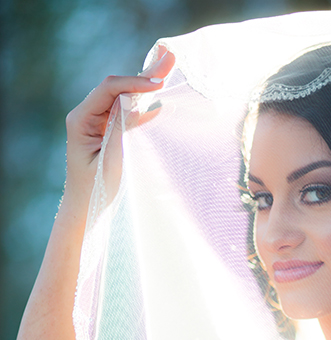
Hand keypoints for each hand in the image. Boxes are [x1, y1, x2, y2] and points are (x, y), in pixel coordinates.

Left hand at [62, 46, 174, 217]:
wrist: (85, 210)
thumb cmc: (95, 191)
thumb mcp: (111, 160)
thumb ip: (122, 129)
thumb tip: (139, 102)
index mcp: (80, 119)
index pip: (109, 89)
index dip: (134, 83)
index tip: (159, 85)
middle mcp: (85, 114)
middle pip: (116, 87)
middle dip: (143, 76)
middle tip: (169, 57)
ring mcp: (95, 121)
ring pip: (122, 96)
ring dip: (145, 86)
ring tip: (168, 70)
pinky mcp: (105, 130)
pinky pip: (125, 111)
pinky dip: (142, 104)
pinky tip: (160, 97)